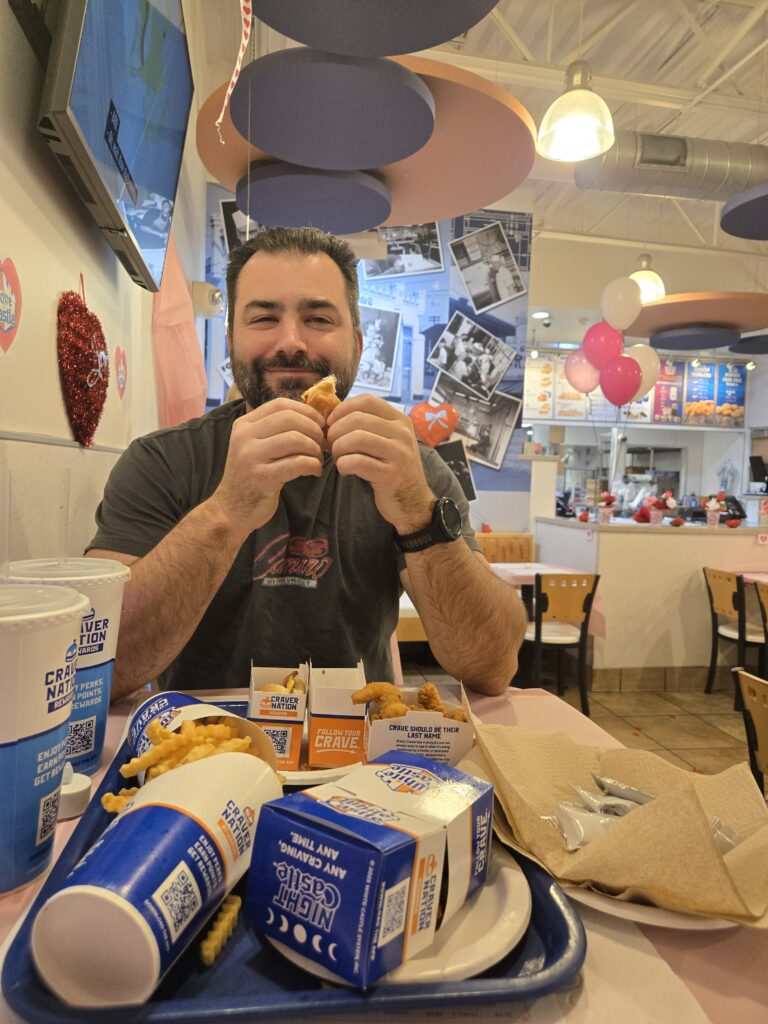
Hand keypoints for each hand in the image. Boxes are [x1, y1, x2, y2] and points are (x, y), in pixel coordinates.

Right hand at [208, 398, 325, 535]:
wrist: (231, 509)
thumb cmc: (251, 475)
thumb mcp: (255, 446)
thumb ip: (276, 429)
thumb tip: (315, 416)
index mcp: (243, 424)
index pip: (280, 405)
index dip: (306, 411)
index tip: (321, 424)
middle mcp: (244, 437)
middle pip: (290, 419)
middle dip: (314, 430)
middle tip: (323, 444)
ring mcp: (250, 457)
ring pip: (295, 439)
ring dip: (315, 449)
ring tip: (318, 459)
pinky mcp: (262, 478)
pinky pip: (298, 463)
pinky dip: (313, 465)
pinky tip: (315, 471)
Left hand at [326, 394, 433, 532]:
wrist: (413, 502)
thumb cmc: (393, 469)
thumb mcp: (388, 441)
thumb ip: (369, 426)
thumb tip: (333, 416)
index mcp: (400, 420)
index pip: (366, 400)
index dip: (342, 409)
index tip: (331, 423)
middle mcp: (402, 433)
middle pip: (357, 419)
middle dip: (335, 431)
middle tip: (331, 445)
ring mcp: (399, 453)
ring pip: (356, 438)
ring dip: (338, 448)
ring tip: (338, 458)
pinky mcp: (391, 474)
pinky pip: (357, 462)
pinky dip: (344, 465)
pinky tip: (345, 470)